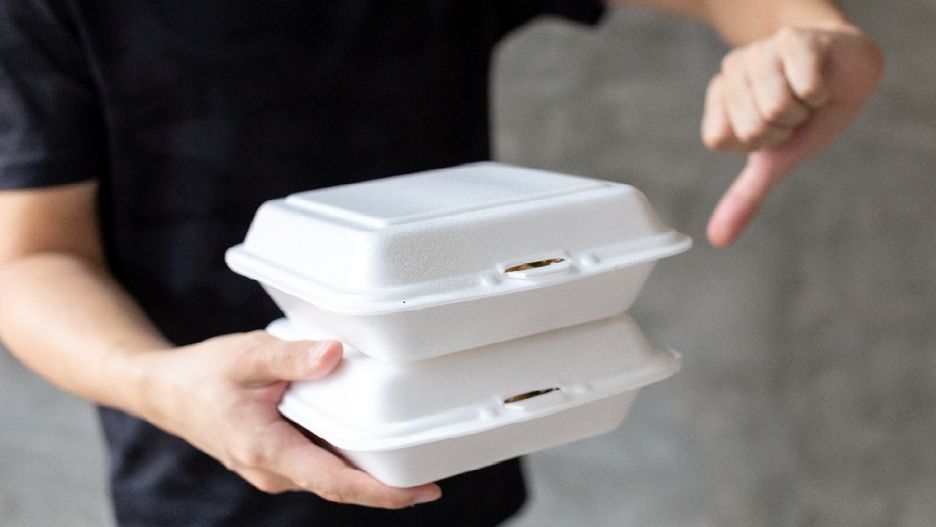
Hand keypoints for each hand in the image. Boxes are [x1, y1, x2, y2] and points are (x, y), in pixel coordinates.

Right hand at [136, 331, 441, 508]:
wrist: (166, 392)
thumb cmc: (204, 373)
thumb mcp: (247, 355)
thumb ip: (292, 356)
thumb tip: (334, 354)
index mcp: (267, 450)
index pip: (336, 481)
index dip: (382, 492)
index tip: (421, 492)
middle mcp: (273, 470)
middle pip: (341, 485)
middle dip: (387, 485)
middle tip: (435, 472)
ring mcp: (273, 470)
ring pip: (330, 476)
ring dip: (368, 472)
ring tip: (414, 456)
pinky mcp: (275, 460)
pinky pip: (319, 465)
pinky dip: (347, 458)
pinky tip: (371, 441)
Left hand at [701, 23, 883, 246]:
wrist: (849, 71)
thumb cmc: (808, 113)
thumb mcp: (776, 159)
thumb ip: (745, 197)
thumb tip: (719, 240)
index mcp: (720, 97)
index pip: (720, 140)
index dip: (755, 144)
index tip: (774, 128)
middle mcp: (732, 69)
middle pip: (751, 127)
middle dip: (784, 128)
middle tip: (796, 109)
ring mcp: (759, 51)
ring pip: (776, 108)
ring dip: (804, 108)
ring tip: (807, 93)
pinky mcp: (791, 40)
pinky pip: (804, 87)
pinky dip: (822, 92)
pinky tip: (821, 77)